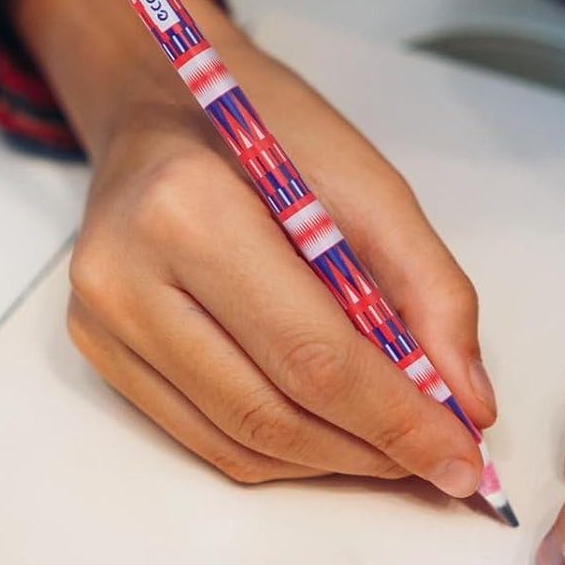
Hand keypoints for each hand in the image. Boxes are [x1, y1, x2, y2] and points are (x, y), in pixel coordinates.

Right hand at [7, 0, 494, 492]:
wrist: (159, 101)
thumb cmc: (264, 130)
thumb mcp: (368, 183)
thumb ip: (430, 290)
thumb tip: (467, 403)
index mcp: (191, 209)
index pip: (312, 355)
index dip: (397, 420)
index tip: (462, 457)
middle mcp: (127, 275)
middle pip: (272, 411)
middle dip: (371, 451)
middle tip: (439, 460)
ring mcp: (102, 321)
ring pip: (236, 442)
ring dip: (329, 463)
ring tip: (392, 448)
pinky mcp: (97, 350)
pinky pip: (201, 438)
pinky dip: (280, 452)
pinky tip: (329, 433)